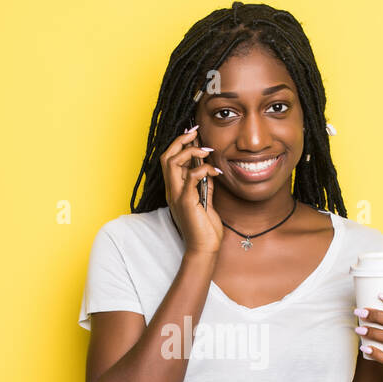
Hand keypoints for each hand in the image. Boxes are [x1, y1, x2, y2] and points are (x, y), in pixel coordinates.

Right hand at [161, 126, 223, 256]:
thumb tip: (208, 169)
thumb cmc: (205, 227)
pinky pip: (191, 178)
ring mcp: (177, 196)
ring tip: (207, 152)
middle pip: (167, 157)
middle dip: (181, 141)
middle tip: (196, 134)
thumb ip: (204, 185)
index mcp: (174, 190)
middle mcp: (172, 191)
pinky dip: (204, 170)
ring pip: (173, 163)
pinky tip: (215, 172)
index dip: (179, 144)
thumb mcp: (205, 200)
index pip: (170, 160)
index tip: (193, 135)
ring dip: (191, 152)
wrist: (204, 248)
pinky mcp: (186, 202)